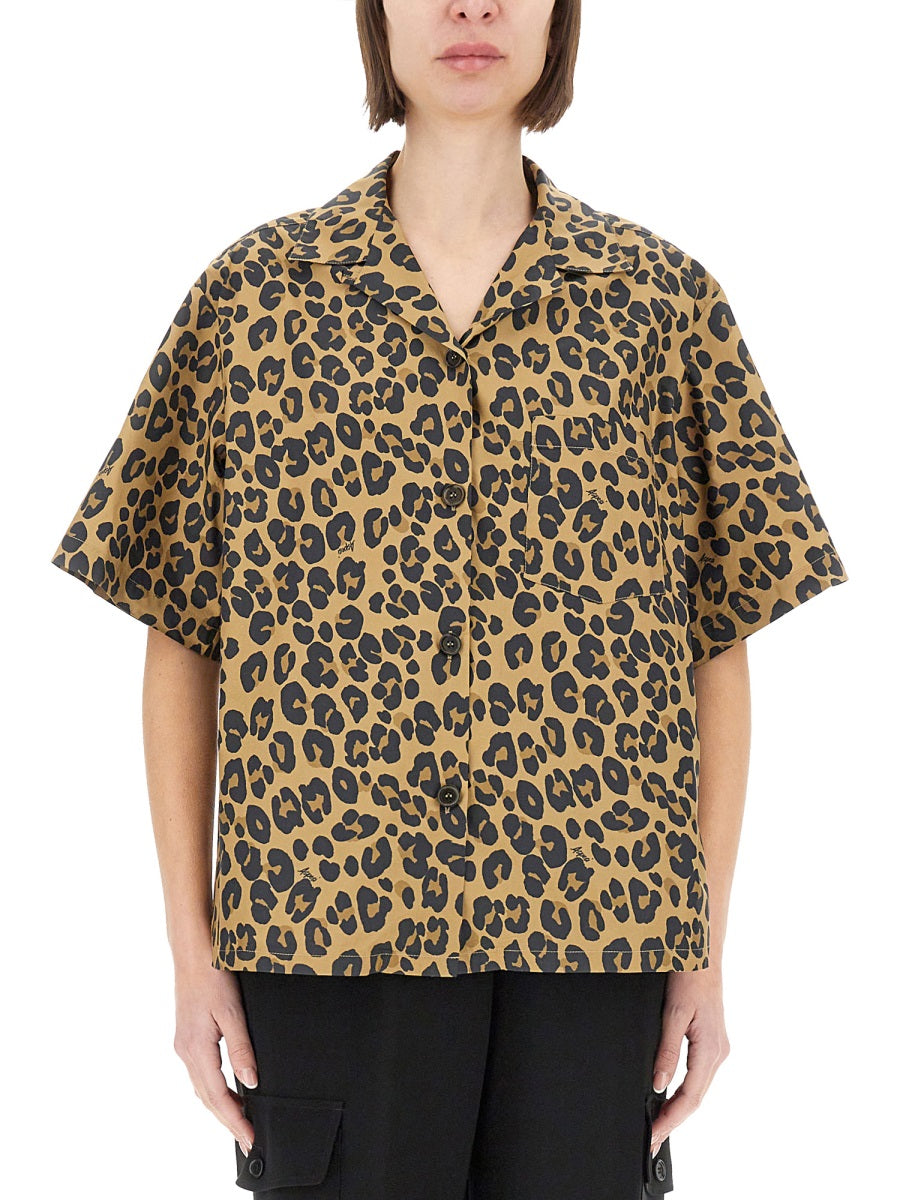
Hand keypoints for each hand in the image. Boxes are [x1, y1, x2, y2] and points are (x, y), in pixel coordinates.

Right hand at [173, 959, 259, 1155]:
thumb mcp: (233, 1011)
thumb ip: (241, 1048)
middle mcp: (186, 1051)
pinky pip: (200, 1074)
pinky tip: (227, 1090)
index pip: (217, 1096)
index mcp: (196, 1047)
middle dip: (227, 1121)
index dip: (234, 1119)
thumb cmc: (213, 975)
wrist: (192, 952)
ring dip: (220, 1107)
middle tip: (247, 1140)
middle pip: (207, 1098)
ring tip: (240, 1122)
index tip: (249, 1138)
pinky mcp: (187, 1037)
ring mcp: (184, 1045)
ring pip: (202, 1087)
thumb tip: (251, 1081)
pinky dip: (213, 1089)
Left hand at [649, 965, 729, 1155]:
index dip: (671, 1119)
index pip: (690, 1096)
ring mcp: (717, 1049)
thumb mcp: (672, 1013)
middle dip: (674, 1121)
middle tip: (652, 1140)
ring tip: (658, 1126)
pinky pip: (699, 1076)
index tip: (654, 1135)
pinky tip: (671, 1099)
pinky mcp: (712, 1043)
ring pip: (698, 1089)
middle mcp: (718, 1053)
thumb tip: (658, 1084)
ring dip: (679, 1109)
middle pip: (695, 1098)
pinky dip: (685, 1092)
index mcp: (710, 1049)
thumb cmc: (688, 977)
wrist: (702, 954)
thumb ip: (667, 1050)